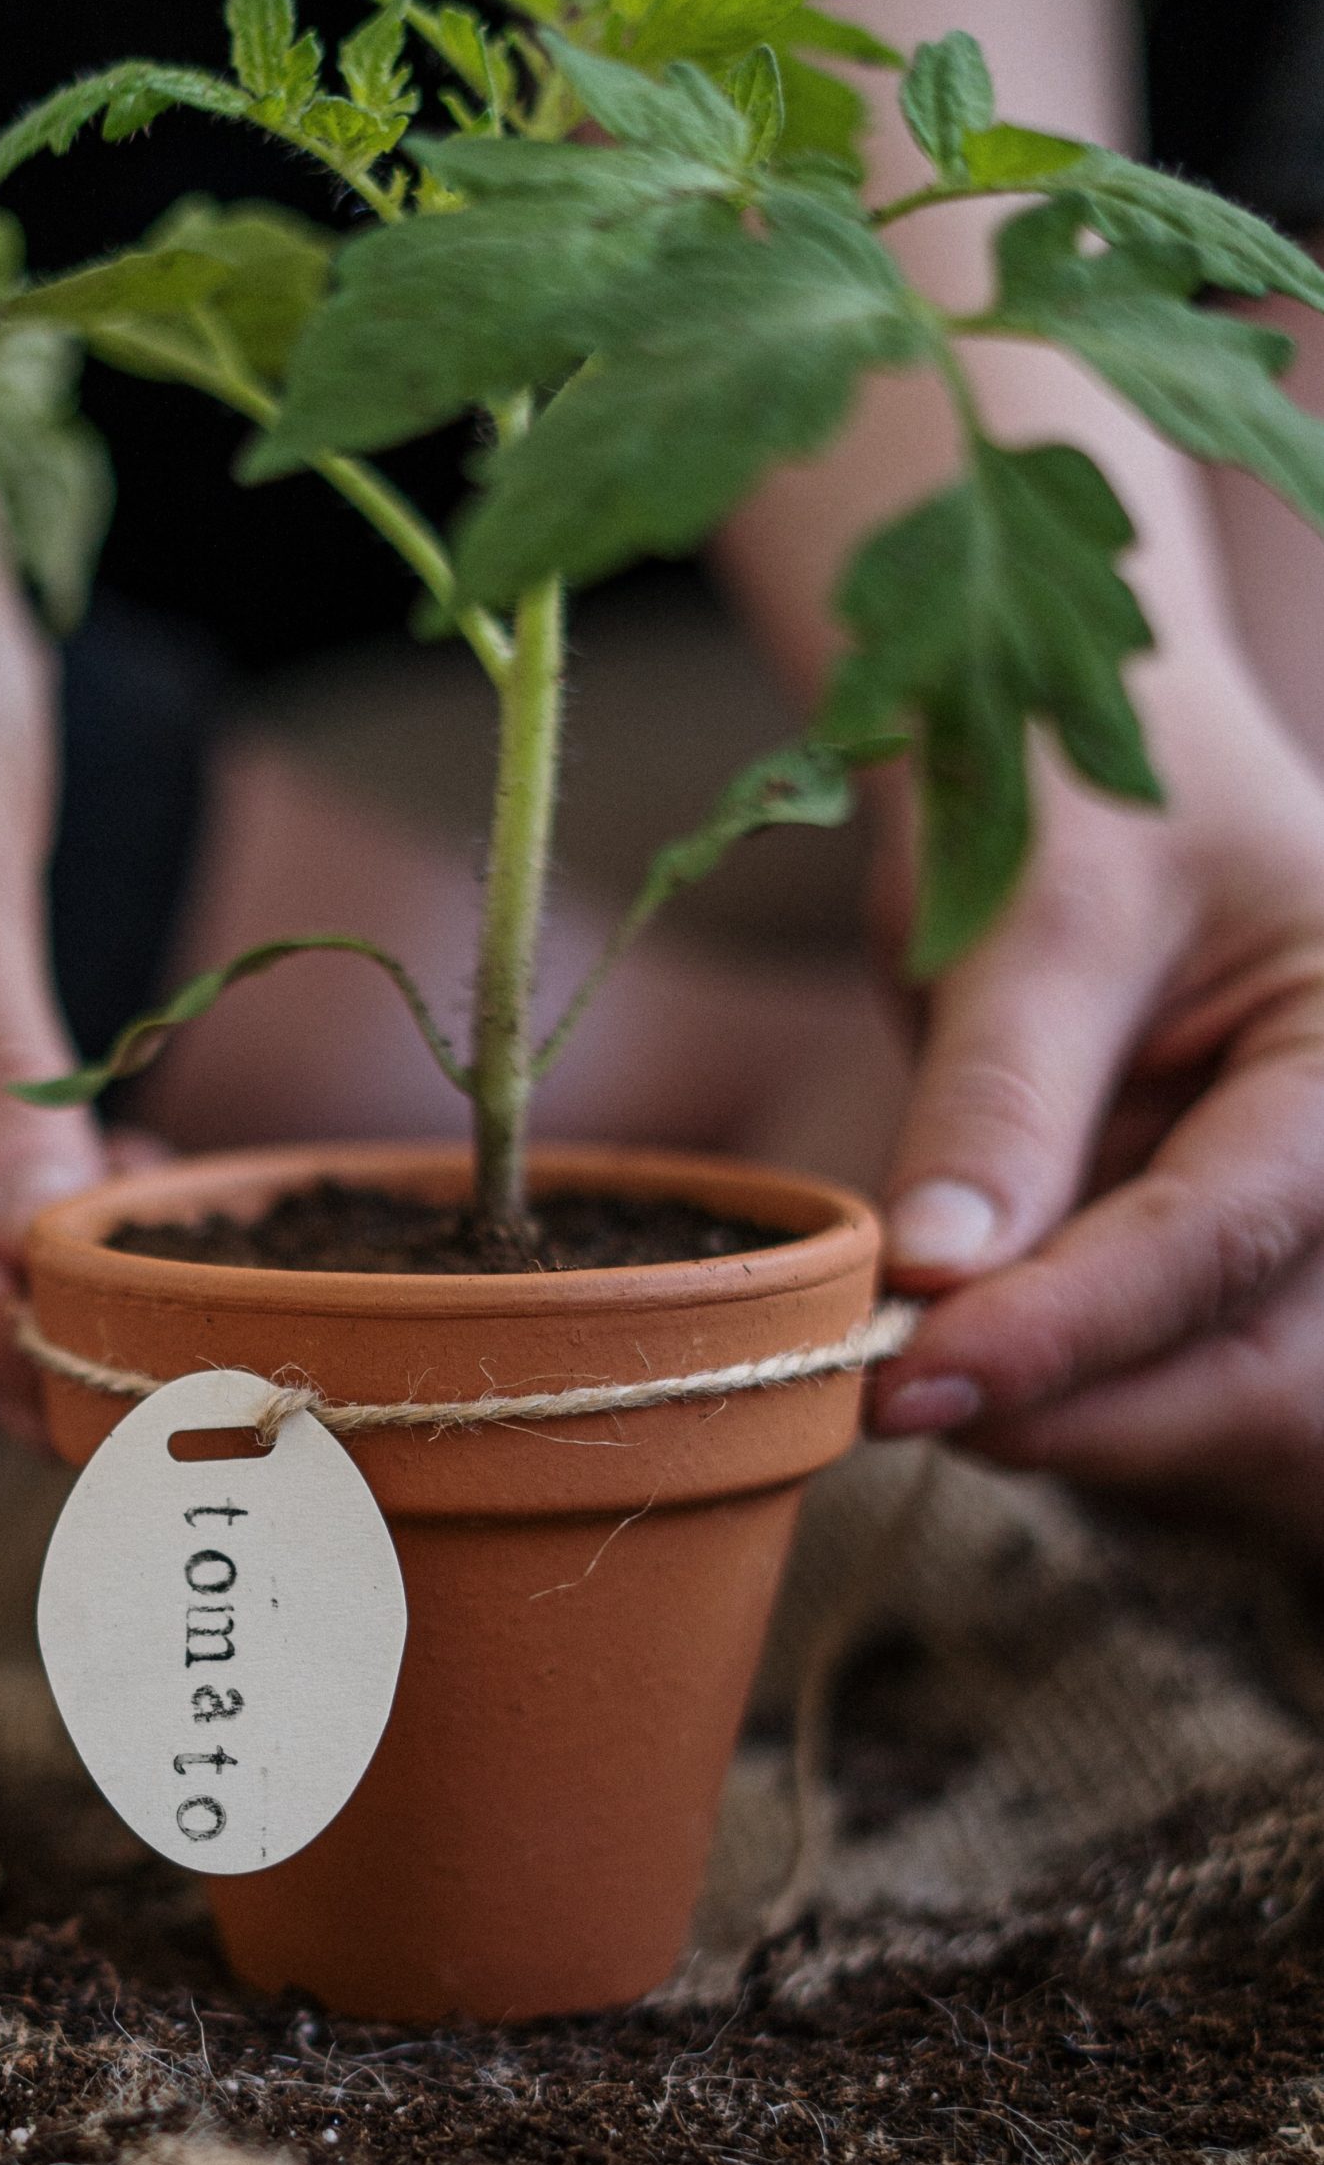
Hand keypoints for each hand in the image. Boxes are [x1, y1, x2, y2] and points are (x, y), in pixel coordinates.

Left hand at [869, 654, 1323, 1539]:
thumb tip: (933, 1278)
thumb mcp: (1031, 917)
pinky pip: (1136, 1378)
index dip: (1067, 1329)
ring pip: (1198, 1406)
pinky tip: (947, 1352)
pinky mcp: (1188, 1258)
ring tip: (905, 1360)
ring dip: (1055, 1414)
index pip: (1225, 1237)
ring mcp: (1274, 1223)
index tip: (915, 1379)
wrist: (1044, 750)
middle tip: (890, 1393)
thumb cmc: (1060, 781)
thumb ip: (997, 1101)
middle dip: (1075, 1405)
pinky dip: (1039, 1389)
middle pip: (1255, 1374)